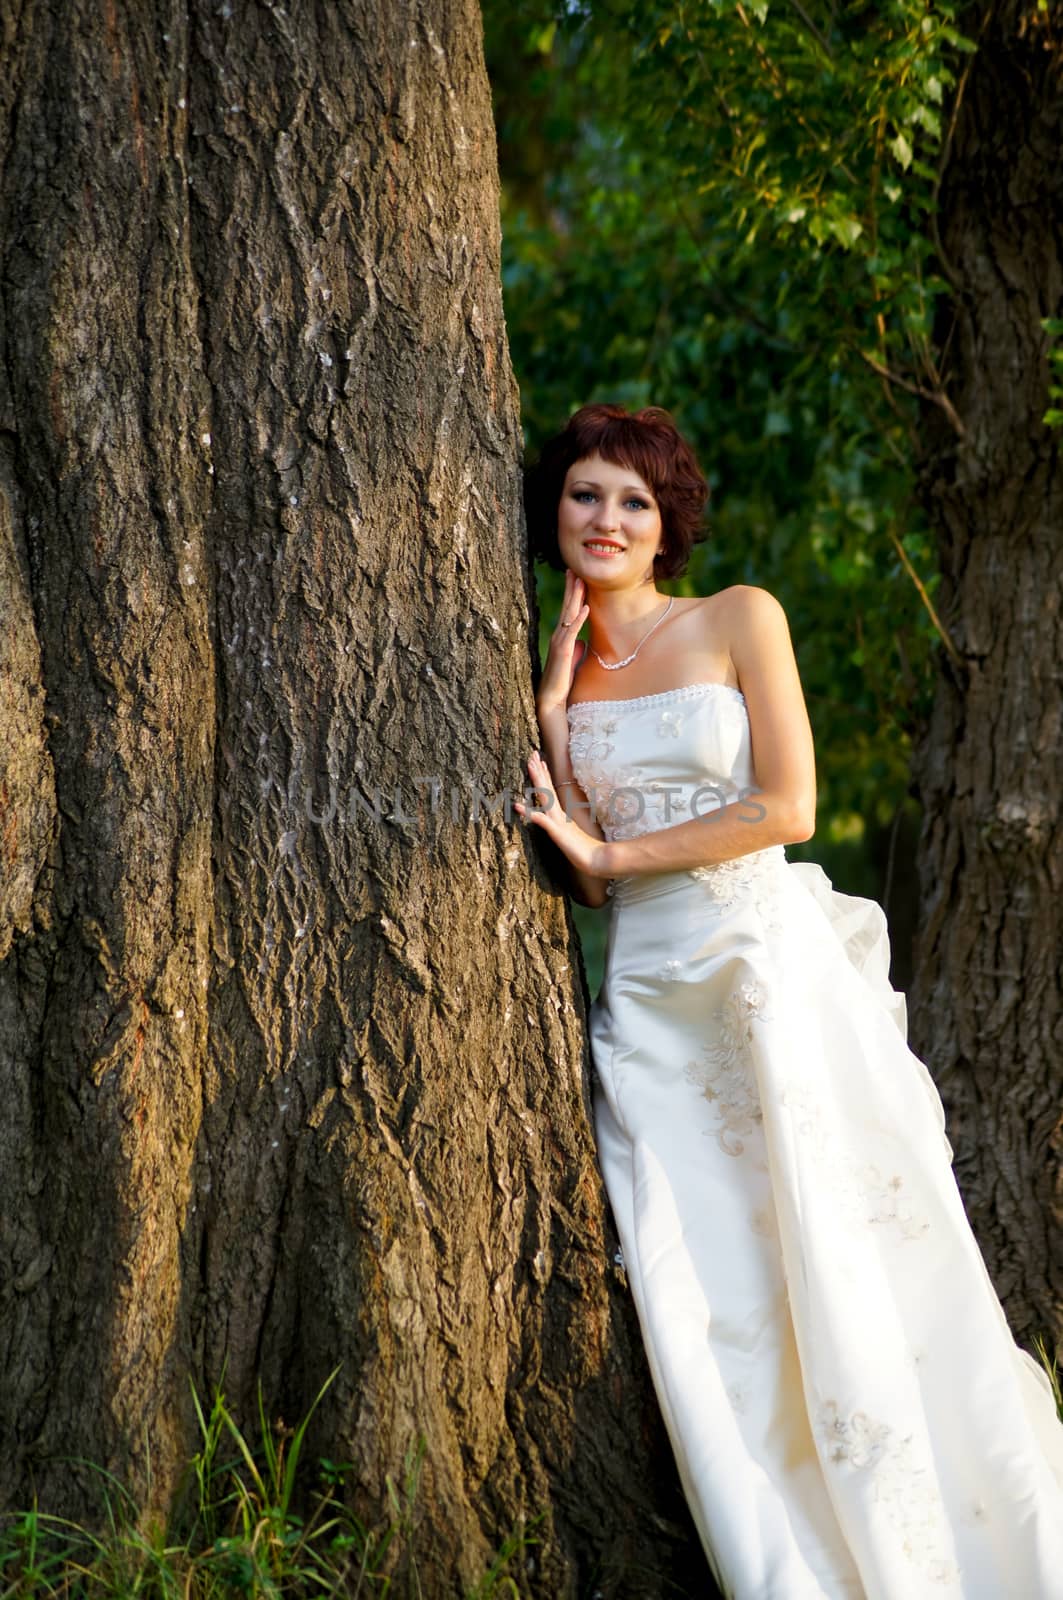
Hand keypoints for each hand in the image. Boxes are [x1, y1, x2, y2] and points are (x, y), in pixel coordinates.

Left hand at [514, 751, 610, 877]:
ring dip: (538, 782)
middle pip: (546, 788)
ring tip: (531, 766)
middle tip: (532, 753)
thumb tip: (548, 819)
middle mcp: (558, 814)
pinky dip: (530, 812)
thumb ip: (557, 827)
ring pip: (545, 798)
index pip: (549, 790)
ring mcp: (557, 822)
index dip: (543, 775)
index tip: (538, 760)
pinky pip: (541, 821)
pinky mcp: (557, 832)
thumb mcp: (565, 836)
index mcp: (559, 814)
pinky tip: (517, 806)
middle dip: (538, 771)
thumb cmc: (582, 850)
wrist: (595, 860)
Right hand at [537, 568, 589, 715]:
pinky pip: (572, 631)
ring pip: (568, 615)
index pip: (567, 611)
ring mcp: (560, 642)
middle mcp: (559, 636)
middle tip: (574, 568)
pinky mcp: (564, 652)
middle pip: (566, 607)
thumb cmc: (562, 681)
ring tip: (580, 580)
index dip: (571, 594)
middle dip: (571, 588)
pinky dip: (579, 619)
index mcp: (562, 637)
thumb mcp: (572, 661)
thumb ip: (576, 650)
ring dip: (575, 597)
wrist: (552, 699)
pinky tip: (585, 607)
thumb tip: (582, 642)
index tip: (576, 577)